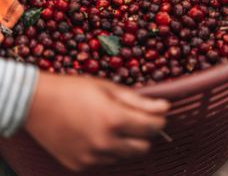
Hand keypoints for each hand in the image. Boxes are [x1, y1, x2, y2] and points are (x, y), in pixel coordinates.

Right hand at [25, 73, 169, 171]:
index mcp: (114, 119)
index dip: (159, 119)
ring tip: (109, 124)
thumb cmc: (73, 89)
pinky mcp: (80, 165)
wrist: (37, 103)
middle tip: (132, 118)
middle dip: (144, 133)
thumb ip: (138, 100)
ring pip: (125, 156)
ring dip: (125, 142)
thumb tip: (164, 107)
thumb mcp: (107, 88)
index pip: (153, 127)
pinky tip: (94, 134)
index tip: (156, 113)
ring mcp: (92, 157)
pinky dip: (107, 150)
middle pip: (144, 147)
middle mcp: (105, 143)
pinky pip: (105, 161)